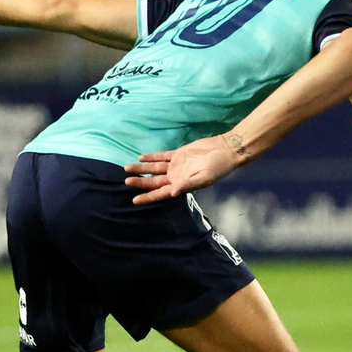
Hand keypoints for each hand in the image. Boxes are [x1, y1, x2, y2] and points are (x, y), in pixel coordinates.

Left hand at [122, 135, 240, 204]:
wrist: (225, 151)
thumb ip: (188, 185)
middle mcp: (176, 177)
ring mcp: (176, 166)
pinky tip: (141, 157)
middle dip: (140, 181)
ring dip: (142, 168)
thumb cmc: (217, 168)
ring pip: (154, 168)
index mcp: (181, 185)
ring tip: (127, 168)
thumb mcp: (204, 178)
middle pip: (154, 181)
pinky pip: (161, 156)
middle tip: (126, 181)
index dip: (148, 197)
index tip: (134, 200)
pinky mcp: (178, 154)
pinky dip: (151, 157)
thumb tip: (172, 193)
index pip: (161, 193)